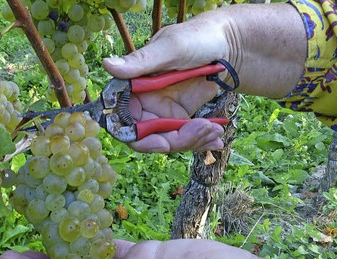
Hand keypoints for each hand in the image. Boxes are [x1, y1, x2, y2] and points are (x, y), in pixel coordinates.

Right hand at [102, 12, 230, 153]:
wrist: (230, 44)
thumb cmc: (198, 38)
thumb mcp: (171, 48)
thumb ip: (141, 61)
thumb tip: (107, 65)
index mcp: (131, 85)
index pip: (122, 121)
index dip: (138, 137)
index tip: (163, 144)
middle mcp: (141, 102)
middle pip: (146, 137)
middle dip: (174, 141)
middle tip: (201, 131)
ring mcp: (160, 111)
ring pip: (167, 141)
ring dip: (192, 140)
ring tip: (214, 131)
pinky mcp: (178, 117)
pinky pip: (183, 138)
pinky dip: (200, 141)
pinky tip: (215, 140)